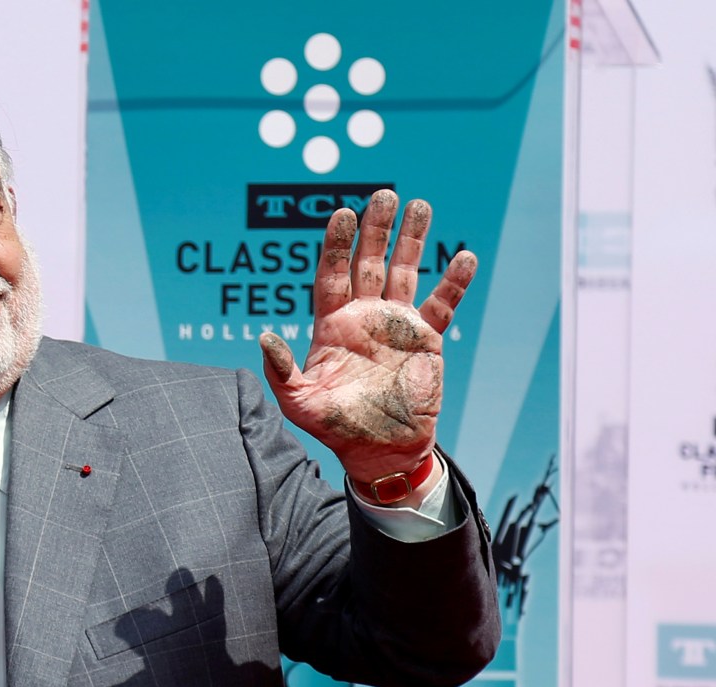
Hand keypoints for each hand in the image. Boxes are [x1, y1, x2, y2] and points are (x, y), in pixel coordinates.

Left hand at [258, 189, 474, 486]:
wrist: (379, 450)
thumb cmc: (335, 428)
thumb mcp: (298, 402)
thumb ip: (280, 370)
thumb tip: (264, 337)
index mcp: (332, 325)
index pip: (331, 274)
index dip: (336, 245)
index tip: (341, 214)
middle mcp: (364, 318)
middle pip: (369, 263)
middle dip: (375, 230)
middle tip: (384, 195)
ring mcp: (396, 325)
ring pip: (405, 272)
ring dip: (412, 240)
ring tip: (420, 204)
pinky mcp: (426, 339)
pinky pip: (441, 304)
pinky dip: (453, 282)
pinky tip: (463, 255)